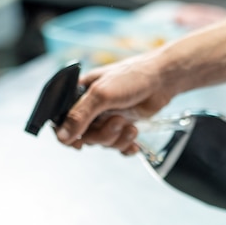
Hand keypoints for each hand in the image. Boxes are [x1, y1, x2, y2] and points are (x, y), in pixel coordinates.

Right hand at [56, 50, 174, 152]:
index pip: (63, 121)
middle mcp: (92, 109)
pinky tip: (134, 139)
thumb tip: (62, 137)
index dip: (68, 135)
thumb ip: (79, 116)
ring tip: (130, 125)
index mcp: (80, 96)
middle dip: (103, 134)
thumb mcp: (101, 94)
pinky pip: (118, 147)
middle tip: (118, 121)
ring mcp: (107, 119)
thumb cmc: (131, 77)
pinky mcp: (123, 127)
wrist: (163, 79)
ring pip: (103, 142)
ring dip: (118, 138)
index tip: (78, 143)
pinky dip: (126, 146)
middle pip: (86, 137)